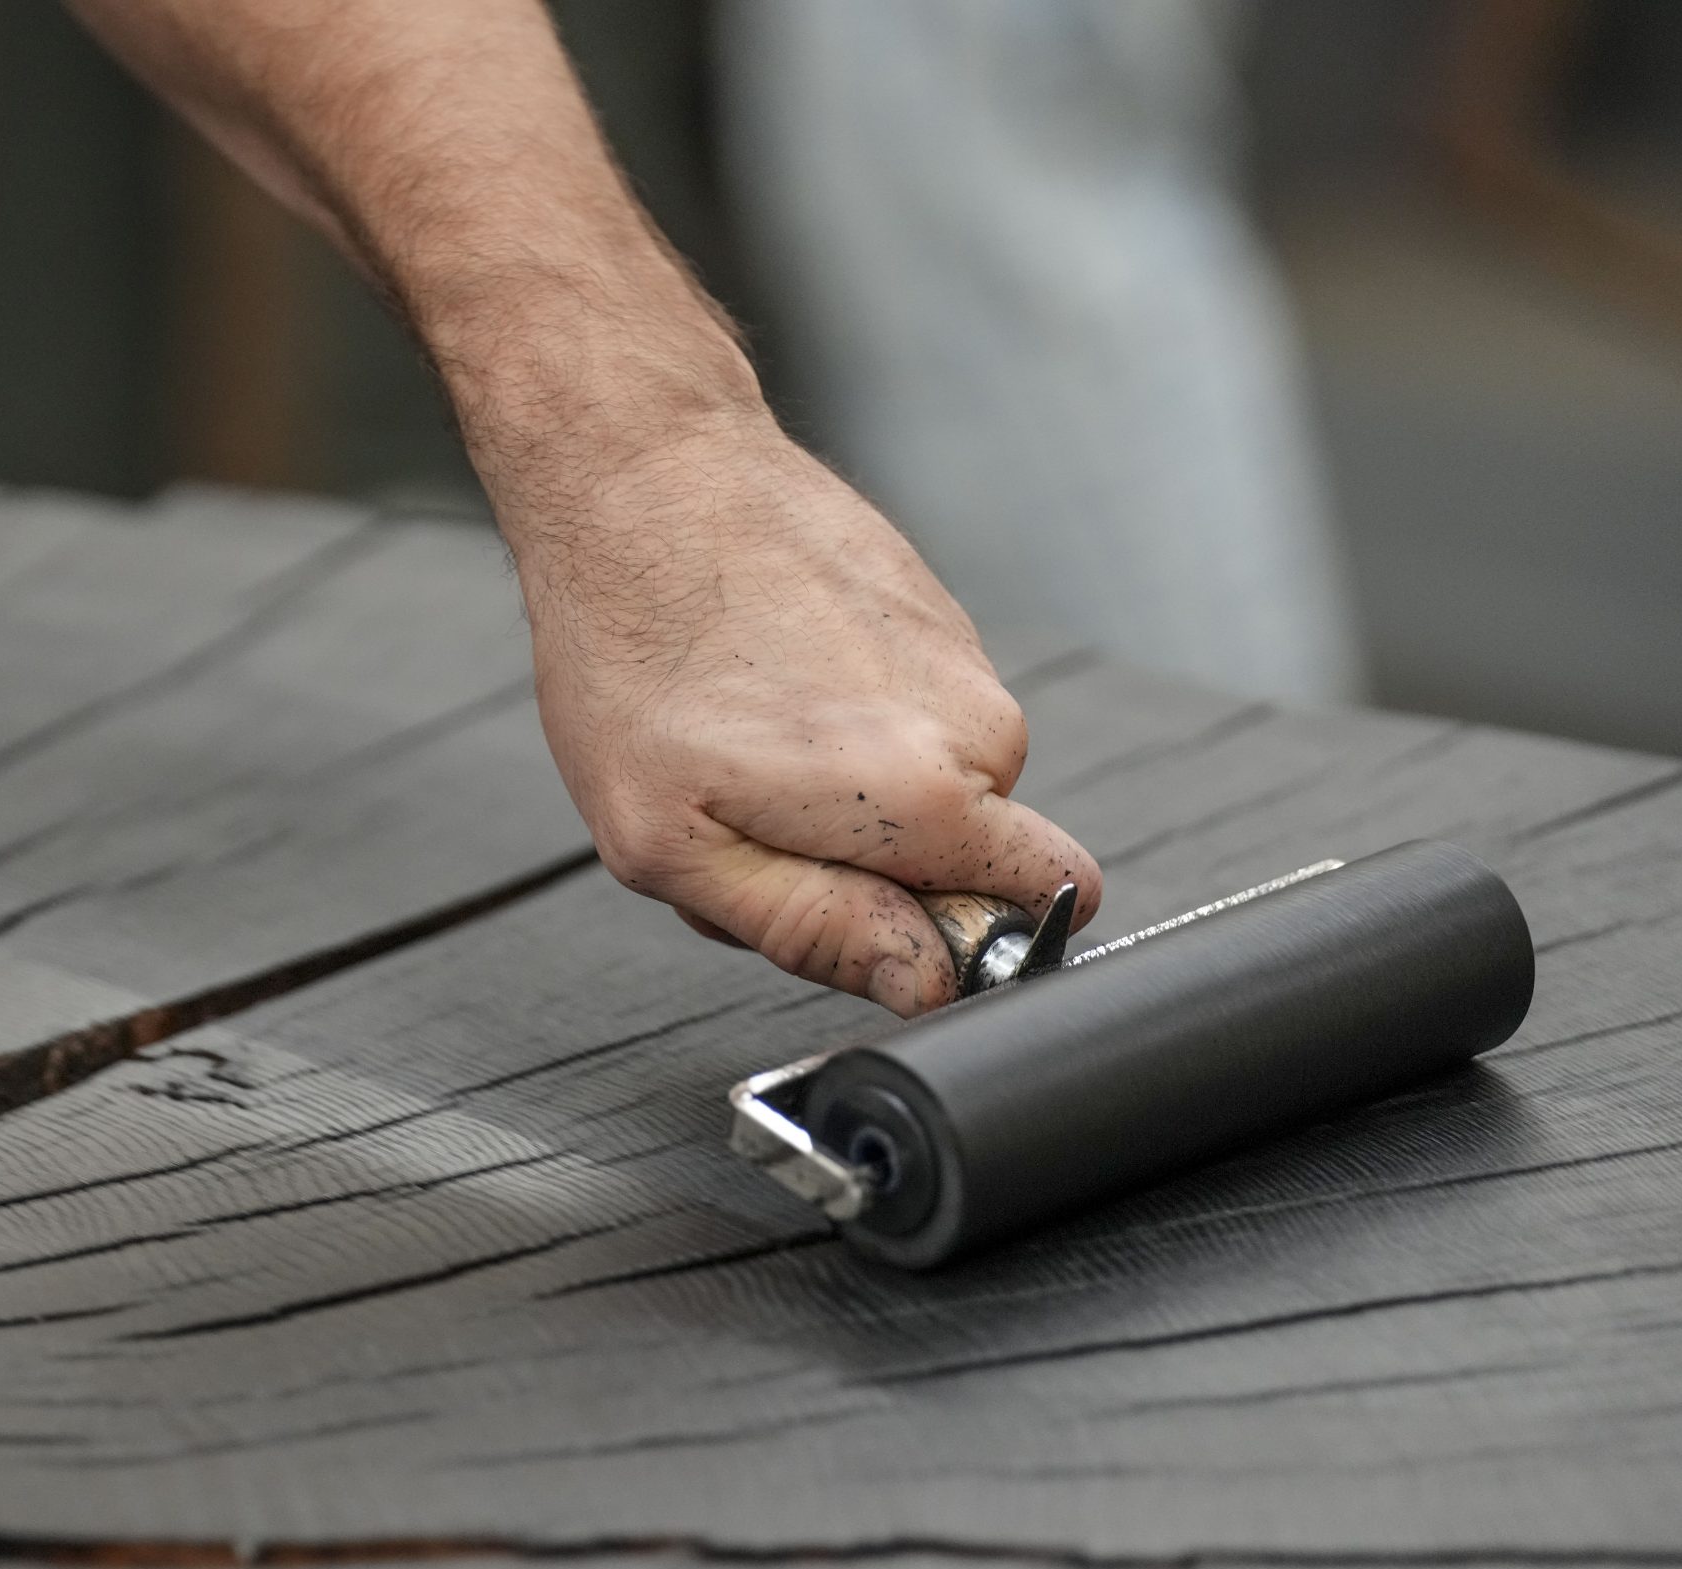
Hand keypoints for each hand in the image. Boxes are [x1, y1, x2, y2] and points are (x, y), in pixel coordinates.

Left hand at [512, 410, 1101, 1015]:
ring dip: (843, 793)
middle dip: (874, 866)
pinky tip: (757, 680)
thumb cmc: (633, 650)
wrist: (639, 470)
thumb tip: (927, 985)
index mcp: (930, 798)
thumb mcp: (675, 846)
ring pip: (933, 783)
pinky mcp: (933, 612)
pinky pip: (908, 713)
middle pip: (971, 855)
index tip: (859, 910)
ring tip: (740, 741)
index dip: (955, 937)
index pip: (1047, 911)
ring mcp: (961, 658)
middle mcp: (977, 724)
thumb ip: (814, 931)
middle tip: (752, 819)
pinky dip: (839, 718)